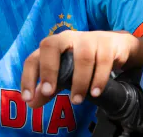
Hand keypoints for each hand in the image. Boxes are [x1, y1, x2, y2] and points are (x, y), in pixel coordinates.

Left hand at [21, 30, 137, 108]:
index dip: (28, 77)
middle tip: (49, 92)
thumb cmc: (84, 59)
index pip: (34, 58)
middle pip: (51, 45)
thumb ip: (49, 87)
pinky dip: (98, 78)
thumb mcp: (65, 72)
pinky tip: (95, 92)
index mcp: (53, 46)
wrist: (114, 46)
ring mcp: (87, 39)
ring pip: (81, 56)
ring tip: (77, 100)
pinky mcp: (107, 43)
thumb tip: (31, 103)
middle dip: (48, 69)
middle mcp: (67, 38)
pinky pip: (103, 60)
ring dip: (78, 81)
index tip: (28, 98)